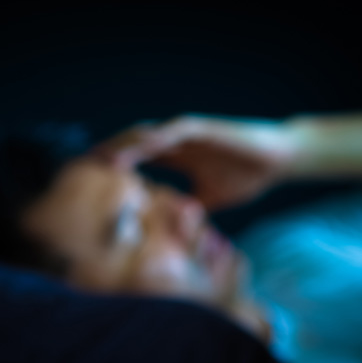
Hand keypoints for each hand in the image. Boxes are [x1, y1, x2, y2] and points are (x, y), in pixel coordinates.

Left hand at [93, 115, 295, 209]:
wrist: (277, 160)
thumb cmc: (246, 176)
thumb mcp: (210, 199)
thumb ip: (189, 211)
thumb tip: (174, 234)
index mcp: (176, 157)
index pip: (136, 161)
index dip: (114, 171)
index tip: (92, 185)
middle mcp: (177, 142)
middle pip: (134, 145)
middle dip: (110, 157)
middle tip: (84, 170)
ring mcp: (189, 133)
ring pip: (149, 135)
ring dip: (127, 145)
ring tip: (104, 159)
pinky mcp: (205, 128)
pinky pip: (176, 130)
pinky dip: (158, 137)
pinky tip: (142, 146)